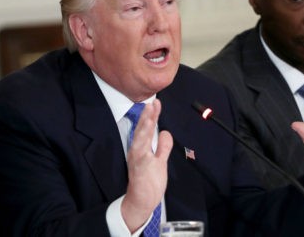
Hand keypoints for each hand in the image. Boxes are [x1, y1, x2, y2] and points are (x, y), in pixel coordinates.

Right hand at [121, 99, 172, 231]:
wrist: (142, 201)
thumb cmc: (149, 183)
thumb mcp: (160, 161)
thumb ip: (163, 147)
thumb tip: (166, 132)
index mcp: (142, 149)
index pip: (147, 129)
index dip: (152, 116)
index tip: (156, 103)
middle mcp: (138, 151)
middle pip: (142, 130)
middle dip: (148, 116)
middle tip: (153, 102)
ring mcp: (138, 158)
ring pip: (140, 138)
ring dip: (145, 124)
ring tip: (149, 112)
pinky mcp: (140, 167)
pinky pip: (141, 152)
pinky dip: (143, 140)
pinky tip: (147, 130)